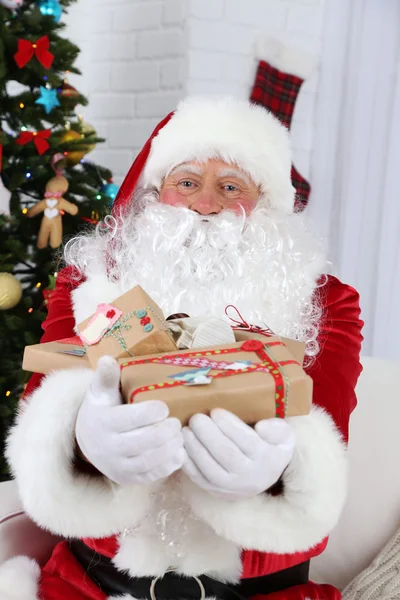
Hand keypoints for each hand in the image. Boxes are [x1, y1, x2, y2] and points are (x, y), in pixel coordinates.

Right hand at [76, 356, 183, 485]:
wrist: (88, 441)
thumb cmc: (102, 410)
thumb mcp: (100, 392)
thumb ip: (106, 376)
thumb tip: (107, 358)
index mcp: (103, 423)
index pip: (130, 419)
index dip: (151, 412)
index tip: (165, 407)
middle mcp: (108, 448)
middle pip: (143, 442)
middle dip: (165, 432)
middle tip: (177, 422)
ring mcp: (118, 467)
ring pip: (149, 461)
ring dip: (170, 448)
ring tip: (179, 435)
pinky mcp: (129, 479)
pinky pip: (151, 476)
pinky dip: (168, 465)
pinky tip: (178, 452)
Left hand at [182, 409, 294, 500]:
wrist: (264, 474)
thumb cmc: (270, 446)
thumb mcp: (283, 435)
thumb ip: (277, 429)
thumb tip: (261, 427)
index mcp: (267, 459)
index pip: (247, 441)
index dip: (229, 426)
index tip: (215, 411)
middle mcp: (250, 477)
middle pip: (226, 455)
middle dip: (208, 435)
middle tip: (196, 418)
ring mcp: (231, 488)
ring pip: (210, 469)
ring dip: (195, 448)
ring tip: (186, 430)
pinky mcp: (216, 492)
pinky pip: (199, 479)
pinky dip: (188, 464)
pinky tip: (181, 447)